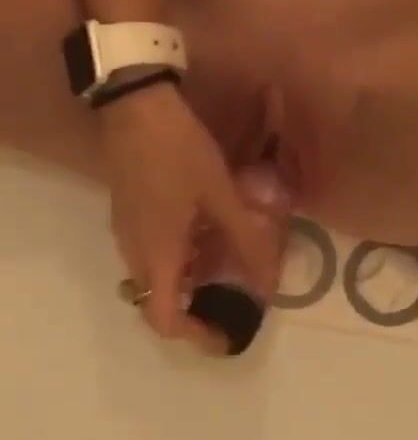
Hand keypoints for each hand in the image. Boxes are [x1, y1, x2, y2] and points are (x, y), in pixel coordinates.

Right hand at [100, 81, 290, 352]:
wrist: (132, 103)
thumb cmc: (178, 152)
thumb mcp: (221, 195)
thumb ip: (247, 241)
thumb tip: (268, 283)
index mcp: (157, 256)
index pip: (164, 320)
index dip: (194, 336)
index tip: (223, 332)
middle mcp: (136, 253)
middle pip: (157, 303)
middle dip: (194, 310)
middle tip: (230, 301)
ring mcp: (127, 233)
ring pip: (155, 278)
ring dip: (187, 283)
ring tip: (225, 267)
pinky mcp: (128, 214)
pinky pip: (152, 254)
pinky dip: (179, 259)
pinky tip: (206, 236)